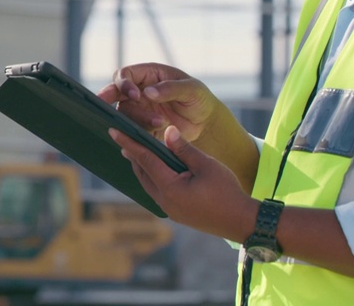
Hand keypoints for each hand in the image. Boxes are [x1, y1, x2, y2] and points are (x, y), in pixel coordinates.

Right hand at [97, 63, 220, 142]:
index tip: (135, 95)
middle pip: (115, 93)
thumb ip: (170, 88)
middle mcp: (139, 91)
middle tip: (106, 106)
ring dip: (138, 119)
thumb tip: (147, 92)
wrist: (205, 124)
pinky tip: (150, 136)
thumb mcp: (191, 89)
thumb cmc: (199, 98)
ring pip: (124, 114)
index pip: (126, 74)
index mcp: (149, 75)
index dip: (124, 83)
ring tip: (161, 122)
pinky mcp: (142, 128)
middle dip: (109, 98)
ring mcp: (139, 110)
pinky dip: (136, 134)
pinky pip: (131, 131)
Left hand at [111, 125, 256, 241]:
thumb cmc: (226, 191)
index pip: (145, 160)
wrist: (240, 222)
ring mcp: (170, 209)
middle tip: (123, 137)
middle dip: (132, 155)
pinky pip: (157, 192)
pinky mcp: (177, 213)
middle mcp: (164, 200)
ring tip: (136, 151)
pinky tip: (156, 169)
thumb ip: (184, 148)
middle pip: (142, 173)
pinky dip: (153, 177)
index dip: (130, 143)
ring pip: (148, 184)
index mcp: (170, 188)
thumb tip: (167, 131)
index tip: (113, 131)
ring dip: (142, 167)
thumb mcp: (206, 165)